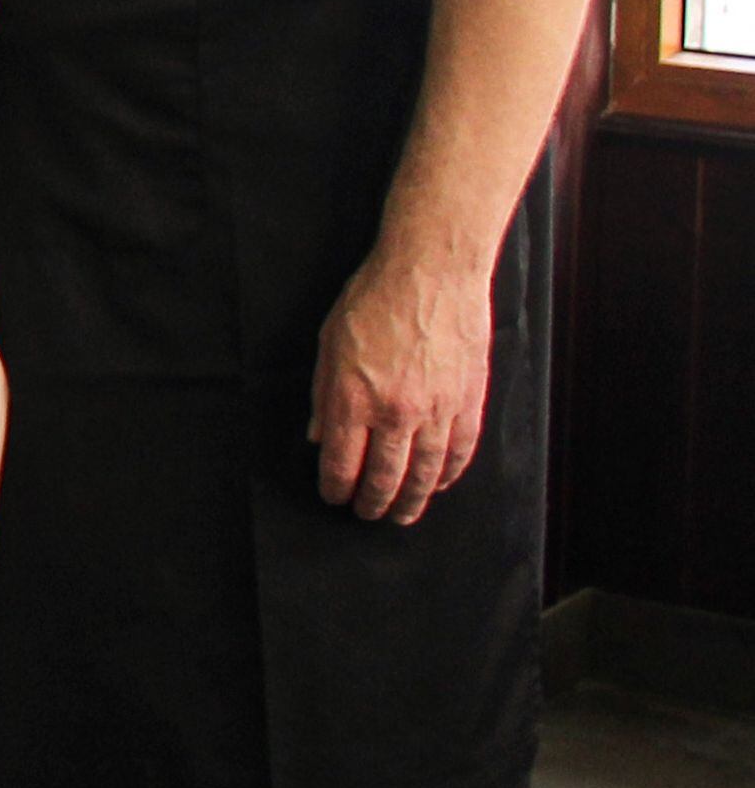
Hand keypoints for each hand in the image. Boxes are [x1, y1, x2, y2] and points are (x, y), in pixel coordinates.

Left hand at [312, 242, 493, 525]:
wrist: (432, 271)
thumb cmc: (374, 300)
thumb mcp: (329, 345)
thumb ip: (324, 397)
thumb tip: (319, 437)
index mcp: (355, 399)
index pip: (343, 463)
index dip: (337, 487)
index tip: (334, 497)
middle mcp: (397, 411)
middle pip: (385, 476)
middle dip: (374, 502)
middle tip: (368, 515)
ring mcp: (437, 408)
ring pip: (427, 472)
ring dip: (414, 499)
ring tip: (403, 515)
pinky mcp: (468, 399)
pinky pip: (461, 449)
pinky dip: (450, 473)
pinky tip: (441, 484)